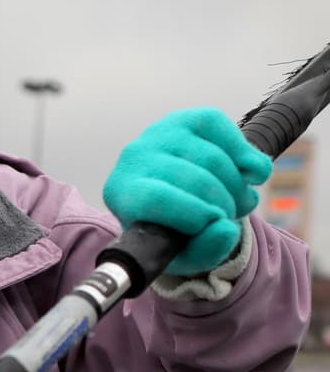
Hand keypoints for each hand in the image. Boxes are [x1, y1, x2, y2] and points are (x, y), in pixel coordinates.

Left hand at [102, 108, 272, 275]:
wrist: (179, 197)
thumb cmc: (174, 228)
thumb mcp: (185, 253)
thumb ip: (204, 251)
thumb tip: (225, 230)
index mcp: (121, 192)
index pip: (157, 197)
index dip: (195, 214)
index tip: (217, 224)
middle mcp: (134, 156)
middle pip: (193, 178)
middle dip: (224, 203)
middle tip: (232, 217)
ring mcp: (160, 132)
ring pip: (214, 158)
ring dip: (238, 186)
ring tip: (239, 202)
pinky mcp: (188, 118)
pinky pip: (226, 132)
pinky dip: (246, 156)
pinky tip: (249, 174)